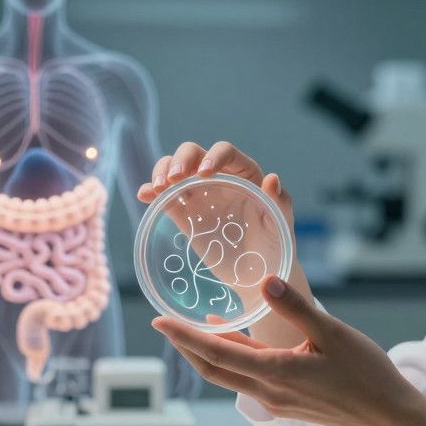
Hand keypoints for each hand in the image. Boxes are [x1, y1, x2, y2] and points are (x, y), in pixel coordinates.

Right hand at [139, 141, 310, 348]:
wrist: (257, 273)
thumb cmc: (274, 244)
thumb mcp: (280, 224)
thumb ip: (279, 201)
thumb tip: (272, 179)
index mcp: (245, 173)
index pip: (225, 152)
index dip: (213, 157)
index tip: (205, 174)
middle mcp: (219, 176)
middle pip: (194, 153)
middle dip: (181, 159)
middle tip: (174, 178)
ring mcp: (198, 193)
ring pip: (175, 168)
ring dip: (162, 170)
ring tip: (158, 187)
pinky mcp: (183, 212)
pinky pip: (164, 194)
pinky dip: (151, 190)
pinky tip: (145, 195)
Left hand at [152, 275, 425, 425]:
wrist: (389, 415)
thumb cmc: (367, 374)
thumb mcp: (333, 332)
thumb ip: (296, 307)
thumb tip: (263, 282)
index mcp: (276, 372)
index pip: (217, 353)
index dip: (184, 337)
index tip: (158, 322)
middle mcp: (269, 391)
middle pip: (213, 370)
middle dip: (185, 347)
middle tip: (163, 324)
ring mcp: (277, 401)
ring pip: (230, 376)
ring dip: (208, 354)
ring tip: (193, 329)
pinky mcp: (288, 402)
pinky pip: (248, 379)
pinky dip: (233, 360)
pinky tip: (237, 342)